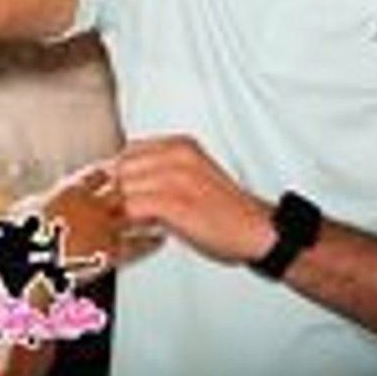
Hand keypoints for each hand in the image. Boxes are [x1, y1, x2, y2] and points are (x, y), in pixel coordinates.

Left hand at [113, 135, 273, 263]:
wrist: (257, 230)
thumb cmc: (223, 209)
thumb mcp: (191, 173)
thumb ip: (159, 169)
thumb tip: (120, 178)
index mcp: (179, 145)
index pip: (128, 151)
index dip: (122, 175)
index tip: (124, 192)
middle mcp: (176, 155)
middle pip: (121, 168)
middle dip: (119, 191)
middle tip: (129, 211)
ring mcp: (175, 177)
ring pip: (123, 188)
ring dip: (123, 208)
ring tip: (137, 222)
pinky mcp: (175, 202)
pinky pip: (132, 207)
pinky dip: (130, 221)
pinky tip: (144, 229)